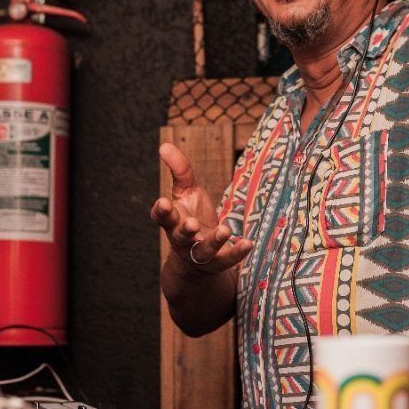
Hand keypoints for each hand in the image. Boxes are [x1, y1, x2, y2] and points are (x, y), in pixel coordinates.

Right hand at [150, 142, 251, 272]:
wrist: (199, 255)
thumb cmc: (191, 215)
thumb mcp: (186, 191)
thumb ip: (179, 170)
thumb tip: (164, 145)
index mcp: (172, 221)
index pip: (162, 217)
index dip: (161, 211)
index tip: (163, 202)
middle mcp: (182, 239)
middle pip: (179, 236)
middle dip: (184, 230)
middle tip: (190, 224)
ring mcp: (199, 253)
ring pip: (204, 250)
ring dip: (214, 241)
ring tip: (224, 230)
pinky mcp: (217, 262)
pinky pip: (226, 259)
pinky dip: (236, 252)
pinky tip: (248, 243)